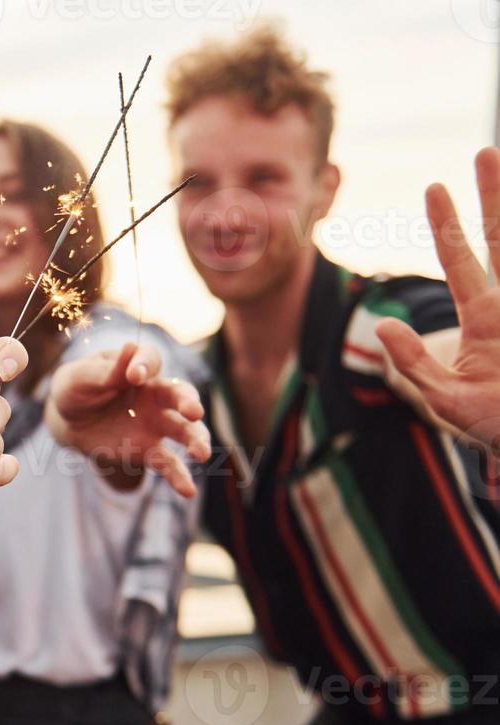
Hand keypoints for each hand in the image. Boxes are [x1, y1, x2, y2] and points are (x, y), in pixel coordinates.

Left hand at [45, 341, 210, 497]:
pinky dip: (179, 477)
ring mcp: (155, 423)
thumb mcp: (79, 377)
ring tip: (202, 453)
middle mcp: (154, 394)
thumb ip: (105, 371)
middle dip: (188, 402)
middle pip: (179, 394)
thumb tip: (129, 348)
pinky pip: (168, 463)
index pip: (149, 360)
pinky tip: (188, 491)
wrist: (69, 422)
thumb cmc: (75, 389)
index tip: (133, 376)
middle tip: (193, 412)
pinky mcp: (148, 450)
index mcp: (136, 367)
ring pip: (183, 430)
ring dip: (196, 440)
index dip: (143, 365)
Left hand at [376, 147, 499, 453]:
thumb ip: (414, 366)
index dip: (447, 224)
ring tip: (499, 160)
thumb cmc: (495, 427)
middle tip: (487, 149)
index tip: (436, 186)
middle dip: (495, 196)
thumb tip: (383, 324)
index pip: (460, 260)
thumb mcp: (446, 402)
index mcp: (485, 320)